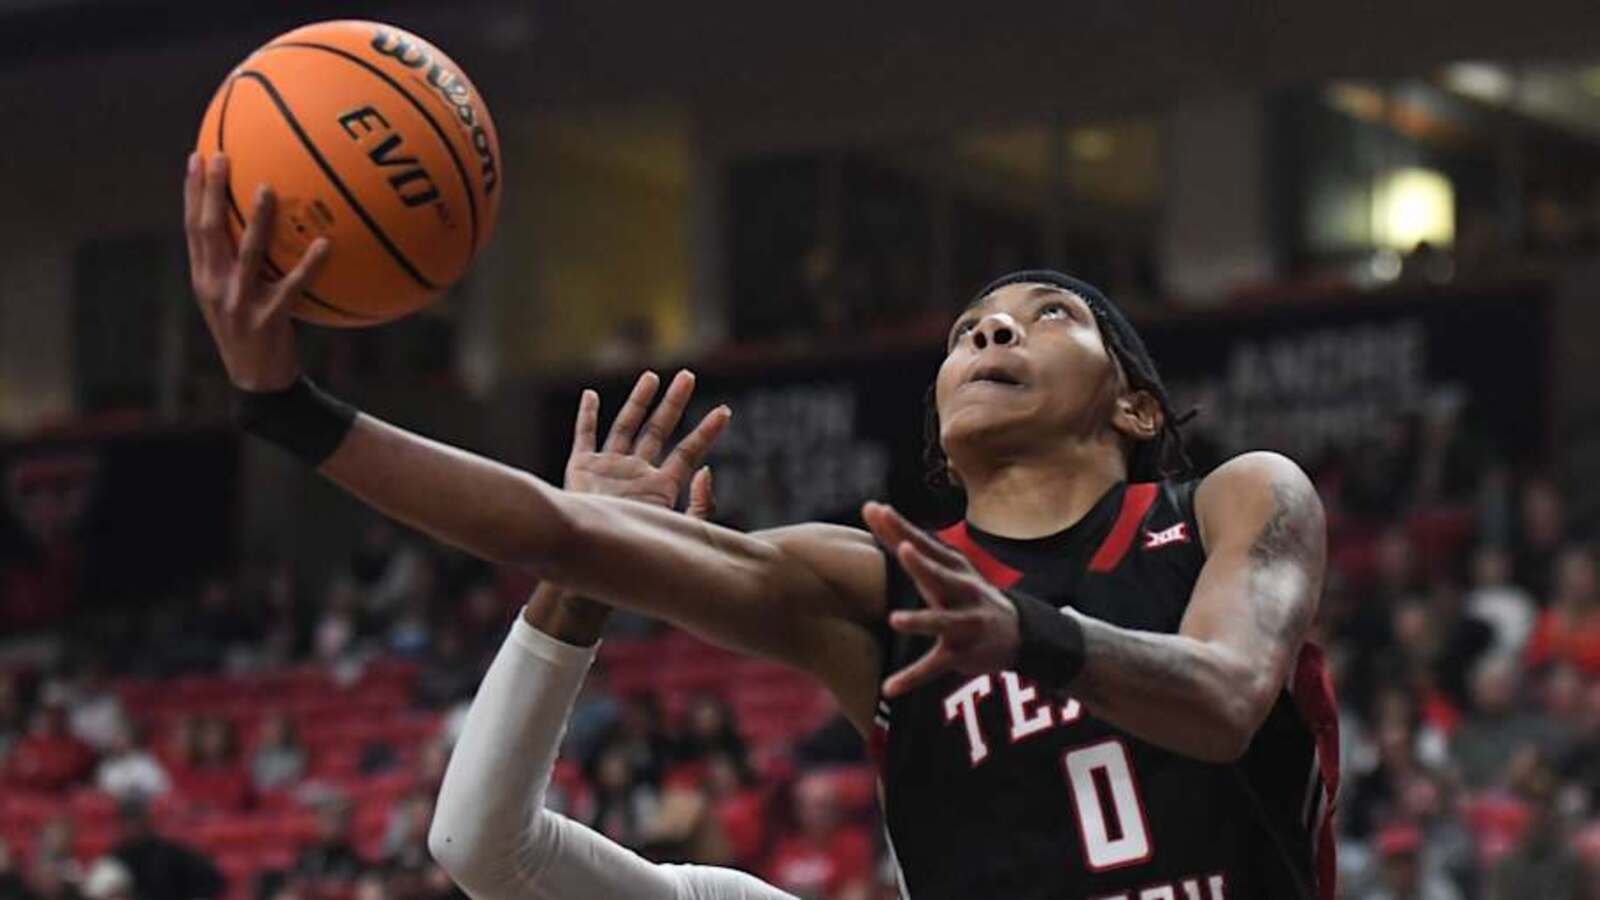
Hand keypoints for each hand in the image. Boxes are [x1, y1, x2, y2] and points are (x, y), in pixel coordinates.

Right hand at [183, 152, 329, 391]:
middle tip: (220, 155)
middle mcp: (215, 286)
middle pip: (207, 231)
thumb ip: (237, 264)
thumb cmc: (252, 332)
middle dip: (209, 191)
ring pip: (246, 253)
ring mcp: (239, 303)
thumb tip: (259, 223)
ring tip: (267, 188)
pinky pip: (292, 286)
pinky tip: (325, 244)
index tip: (197, 156)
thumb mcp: (233, 297)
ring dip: (256, 220)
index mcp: (204, 278)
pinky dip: (309, 265)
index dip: (192, 192)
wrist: (257, 383)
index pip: (192, 227)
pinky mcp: (269, 318)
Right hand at [526, 370, 729, 640]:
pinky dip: (587, 415)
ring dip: (638, 401)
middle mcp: (636, 472)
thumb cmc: (636, 555)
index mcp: (660, 486)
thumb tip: (707, 469)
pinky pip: (585, 436)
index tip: (725, 411)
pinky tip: (592, 395)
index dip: (707, 431)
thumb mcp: (679, 532)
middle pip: (658, 429)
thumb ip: (700, 506)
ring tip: (652, 377)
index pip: (689, 451)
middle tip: (688, 376)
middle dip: (674, 402)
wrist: (592, 566)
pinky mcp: (581, 469)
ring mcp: (609, 469)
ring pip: (626, 426)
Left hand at [862, 501, 1020, 696]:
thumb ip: (908, 542)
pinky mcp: (962, 653)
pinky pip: (934, 667)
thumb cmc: (966, 593)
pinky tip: (889, 687)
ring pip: (941, 622)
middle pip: (939, 575)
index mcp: (953, 567)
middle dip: (922, 564)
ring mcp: (963, 623)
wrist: (1017, 632)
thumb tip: (873, 509)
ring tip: (895, 620)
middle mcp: (961, 591)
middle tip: (903, 550)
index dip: (900, 528)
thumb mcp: (945, 566)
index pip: (923, 544)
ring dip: (920, 621)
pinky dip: (912, 678)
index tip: (875, 510)